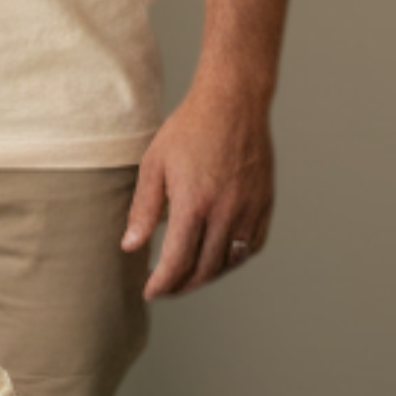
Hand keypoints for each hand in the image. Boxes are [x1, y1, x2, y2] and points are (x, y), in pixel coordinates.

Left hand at [123, 78, 274, 298]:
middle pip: (205, 269)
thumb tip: (130, 246)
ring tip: (188, 276)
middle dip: (182, 286)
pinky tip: (219, 258)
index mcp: (194, 204)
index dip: (163, 284)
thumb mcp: (154, 165)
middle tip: (166, 288)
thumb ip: (144, 209)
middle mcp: (226, 212)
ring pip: (230, 262)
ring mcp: (249, 210)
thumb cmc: (189, 129)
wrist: (233, 102)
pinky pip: (252, 246)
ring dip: (208, 276)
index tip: (151, 292)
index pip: (178, 262)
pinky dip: (234, 259)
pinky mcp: (265, 204)